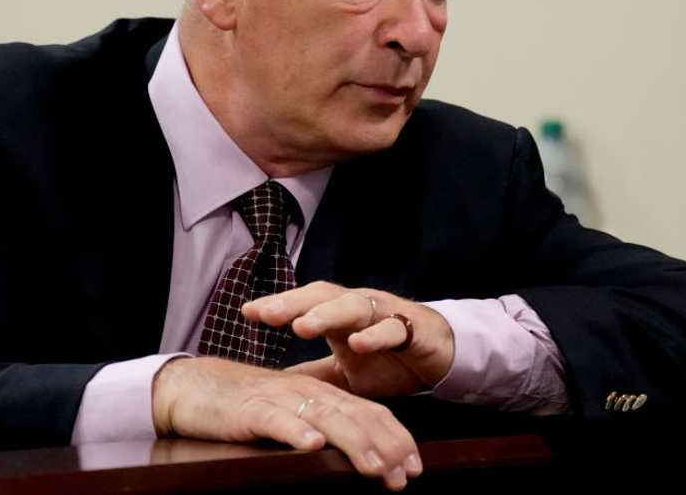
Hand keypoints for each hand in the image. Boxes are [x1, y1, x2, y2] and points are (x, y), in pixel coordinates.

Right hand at [151, 356, 421, 489]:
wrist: (193, 387)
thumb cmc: (245, 407)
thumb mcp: (291, 417)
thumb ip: (320, 428)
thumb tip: (353, 457)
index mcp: (319, 394)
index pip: (368, 412)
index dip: (396, 438)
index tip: (415, 467)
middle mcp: (306, 393)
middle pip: (357, 415)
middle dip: (387, 446)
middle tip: (406, 475)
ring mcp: (280, 399)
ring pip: (326, 417)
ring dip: (355, 442)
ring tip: (376, 467)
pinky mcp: (251, 409)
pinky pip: (277, 420)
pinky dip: (296, 431)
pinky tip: (312, 445)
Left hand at [242, 282, 454, 398]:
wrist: (439, 354)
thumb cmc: (387, 358)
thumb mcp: (343, 373)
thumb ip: (311, 376)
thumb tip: (270, 387)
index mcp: (338, 315)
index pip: (303, 303)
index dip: (277, 305)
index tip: (246, 312)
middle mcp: (358, 306)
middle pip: (321, 297)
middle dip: (293, 304)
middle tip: (266, 313)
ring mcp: (385, 314)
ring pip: (352, 307)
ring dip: (327, 315)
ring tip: (302, 326)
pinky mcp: (412, 329)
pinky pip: (392, 329)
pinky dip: (375, 335)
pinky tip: (358, 343)